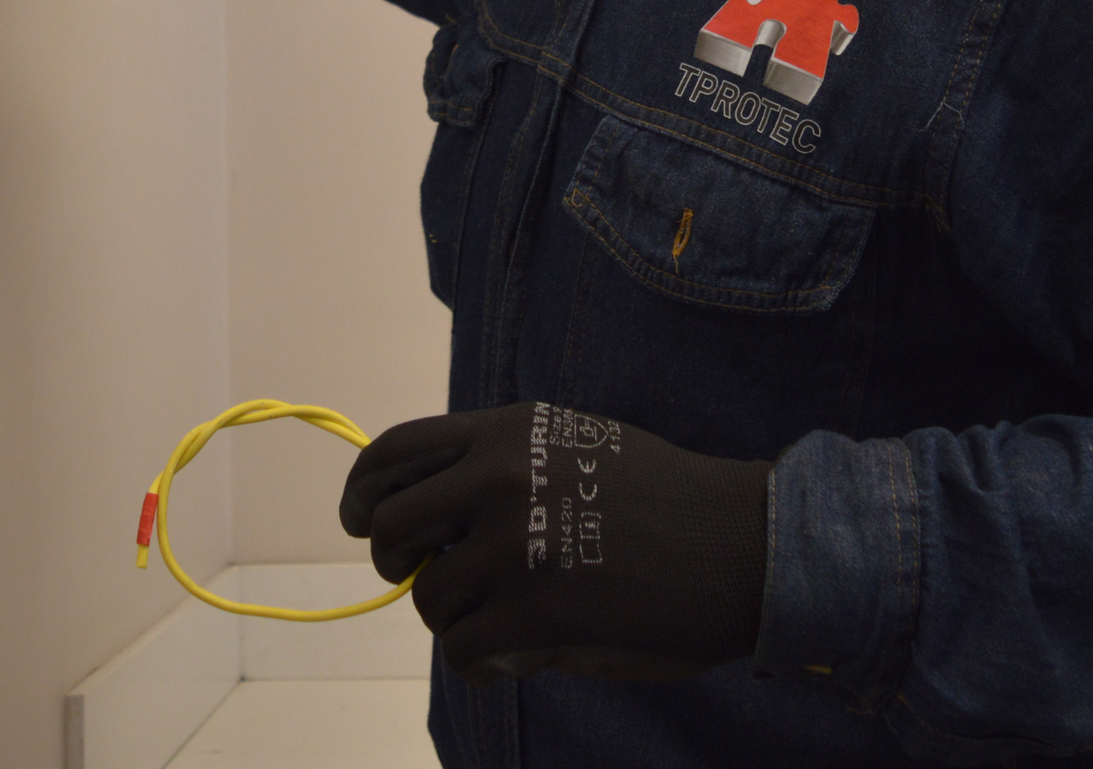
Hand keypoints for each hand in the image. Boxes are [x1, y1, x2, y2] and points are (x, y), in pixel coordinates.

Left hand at [341, 401, 769, 684]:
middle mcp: (497, 477)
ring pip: (427, 596)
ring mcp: (510, 545)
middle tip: (435, 578)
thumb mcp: (573, 444)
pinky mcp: (530, 613)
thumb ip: (502, 464)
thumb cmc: (660, 497)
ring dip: (457, 616)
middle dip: (399, 561)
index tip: (358, 520)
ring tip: (508, 616)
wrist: (734, 543)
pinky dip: (483, 662)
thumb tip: (431, 509)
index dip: (362, 491)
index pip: (395, 450)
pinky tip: (520, 654)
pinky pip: (460, 650)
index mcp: (507, 432)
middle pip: (388, 526)